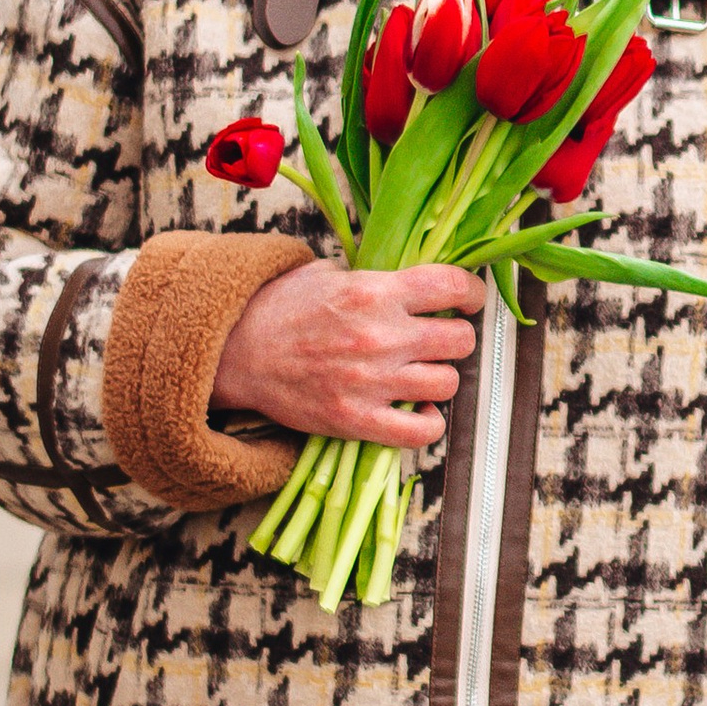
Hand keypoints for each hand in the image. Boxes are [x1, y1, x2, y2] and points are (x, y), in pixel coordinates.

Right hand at [214, 263, 486, 451]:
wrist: (235, 353)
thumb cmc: (279, 309)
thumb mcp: (327, 274)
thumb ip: (374, 277)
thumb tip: (413, 283)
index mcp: (374, 292)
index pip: (453, 287)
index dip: (471, 293)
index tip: (467, 301)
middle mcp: (380, 336)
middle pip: (460, 340)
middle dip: (455, 338)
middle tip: (439, 340)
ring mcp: (371, 381)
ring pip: (447, 383)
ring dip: (439, 378)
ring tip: (421, 373)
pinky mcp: (357, 419)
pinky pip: (422, 432)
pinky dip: (428, 422)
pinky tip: (417, 409)